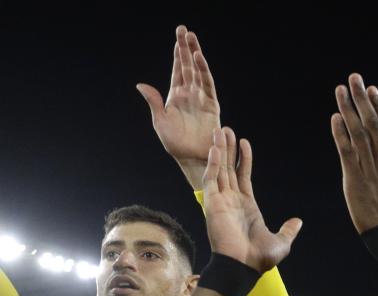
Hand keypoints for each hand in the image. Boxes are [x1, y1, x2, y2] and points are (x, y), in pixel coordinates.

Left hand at [138, 25, 220, 189]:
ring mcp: (201, 98)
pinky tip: (198, 58)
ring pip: (198, 71)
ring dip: (195, 55)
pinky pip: (207, 85)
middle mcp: (189, 94)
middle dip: (186, 47)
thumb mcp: (160, 122)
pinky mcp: (211, 106)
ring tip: (192, 38)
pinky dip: (203, 71)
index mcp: (175, 96)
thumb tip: (140, 84)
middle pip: (187, 66)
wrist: (192, 158)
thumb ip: (153, 102)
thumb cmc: (175, 144)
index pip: (176, 70)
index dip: (177, 54)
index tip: (177, 38)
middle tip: (184, 29)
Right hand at [201, 128, 301, 271]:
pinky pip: (211, 178)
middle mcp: (232, 201)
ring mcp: (221, 200)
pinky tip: (216, 148)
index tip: (244, 143)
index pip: (243, 176)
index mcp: (247, 207)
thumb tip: (298, 221)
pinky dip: (213, 163)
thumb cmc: (259, 258)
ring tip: (220, 130)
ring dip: (219, 150)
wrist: (243, 266)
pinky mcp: (212, 203)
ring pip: (219, 169)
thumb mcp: (281, 242)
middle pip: (229, 168)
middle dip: (228, 149)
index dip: (243, 160)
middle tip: (226, 129)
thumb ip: (288, 230)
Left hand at [331, 73, 377, 233]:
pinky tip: (335, 117)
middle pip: (373, 124)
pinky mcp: (354, 180)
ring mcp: (368, 170)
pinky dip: (341, 134)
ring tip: (341, 90)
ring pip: (359, 133)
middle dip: (363, 99)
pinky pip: (347, 152)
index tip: (373, 90)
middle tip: (355, 78)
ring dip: (349, 109)